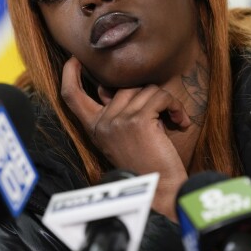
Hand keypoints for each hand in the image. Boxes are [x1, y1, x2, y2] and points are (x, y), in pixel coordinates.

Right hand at [61, 57, 190, 220]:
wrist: (160, 190)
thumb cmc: (146, 165)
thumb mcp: (120, 139)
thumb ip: (115, 114)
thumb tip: (111, 88)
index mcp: (94, 128)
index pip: (71, 96)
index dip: (70, 74)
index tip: (75, 59)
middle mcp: (102, 122)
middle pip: (124, 88)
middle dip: (148, 97)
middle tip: (164, 114)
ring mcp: (118, 120)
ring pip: (145, 90)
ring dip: (165, 102)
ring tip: (174, 120)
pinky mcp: (138, 119)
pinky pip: (160, 96)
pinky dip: (175, 106)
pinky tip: (180, 122)